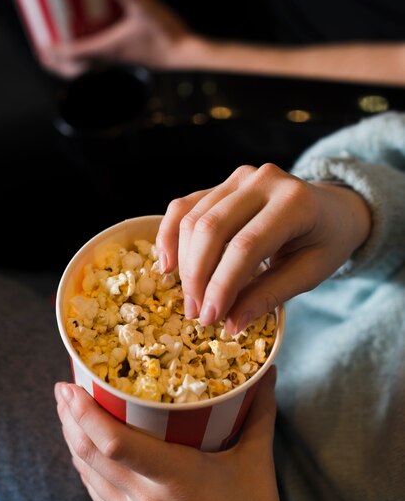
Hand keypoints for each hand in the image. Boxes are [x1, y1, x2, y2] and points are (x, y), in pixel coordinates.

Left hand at [41, 0, 191, 77]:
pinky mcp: (128, 54)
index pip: (75, 53)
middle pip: (77, 66)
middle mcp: (110, 55)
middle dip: (59, 62)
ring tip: (62, 49)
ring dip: (73, 61)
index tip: (42, 45)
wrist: (185, 52)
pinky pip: (101, 58)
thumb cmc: (165, 33)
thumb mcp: (145, 7)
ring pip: (89, 64)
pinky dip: (90, 54)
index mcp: (108, 47)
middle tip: (45, 52)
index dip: (56, 50)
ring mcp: (119, 57)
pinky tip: (93, 39)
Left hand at [55, 367, 279, 500]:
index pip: (116, 445)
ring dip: (72, 439)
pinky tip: (86, 447)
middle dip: (69, 419)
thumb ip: (259, 414)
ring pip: (86, 473)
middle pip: (89, 455)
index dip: (86, 415)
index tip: (69, 387)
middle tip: (64, 388)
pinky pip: (95, 492)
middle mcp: (144, 499)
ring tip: (68, 409)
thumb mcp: (256, 462)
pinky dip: (84, 464)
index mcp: (172, 477)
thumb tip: (267, 372)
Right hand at [156, 164, 371, 332]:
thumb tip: (231, 323)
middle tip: (197, 314)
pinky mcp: (224, 183)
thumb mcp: (310, 273)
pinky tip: (168, 264)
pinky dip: (171, 234)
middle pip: (213, 229)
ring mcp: (241, 177)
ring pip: (194, 218)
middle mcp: (264, 180)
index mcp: (294, 202)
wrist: (333, 208)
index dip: (222, 284)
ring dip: (184, 262)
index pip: (246, 246)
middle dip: (198, 276)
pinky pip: (187, 205)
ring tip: (189, 299)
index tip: (211, 319)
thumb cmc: (326, 242)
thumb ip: (270, 294)